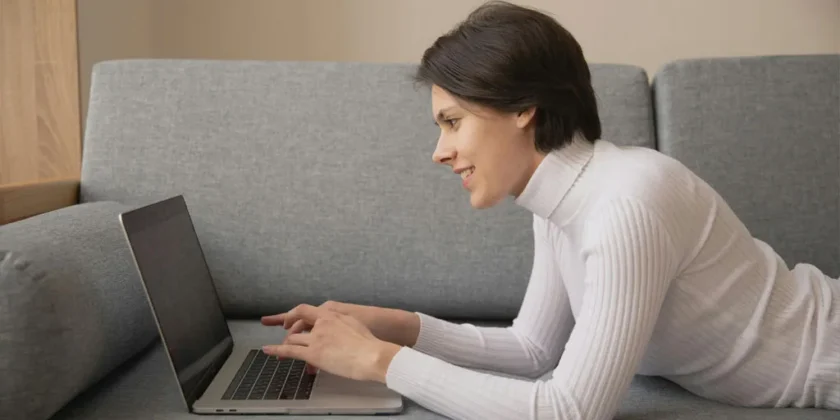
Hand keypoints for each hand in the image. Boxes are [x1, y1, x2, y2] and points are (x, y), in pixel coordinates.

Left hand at [261, 304, 400, 382]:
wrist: (373, 355)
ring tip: (281, 353)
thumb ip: (342, 324)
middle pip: (297, 326)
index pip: (305, 310)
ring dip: (287, 346)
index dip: (293, 315)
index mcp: (331, 314)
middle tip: (285, 338)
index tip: (286, 321)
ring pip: (294, 339)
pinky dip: (277, 350)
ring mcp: (317, 338)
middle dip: (289, 333)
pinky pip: (290, 350)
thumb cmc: (370, 344)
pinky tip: (268, 351)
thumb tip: (339, 330)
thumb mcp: (355, 324)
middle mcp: (322, 323)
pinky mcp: (314, 353)